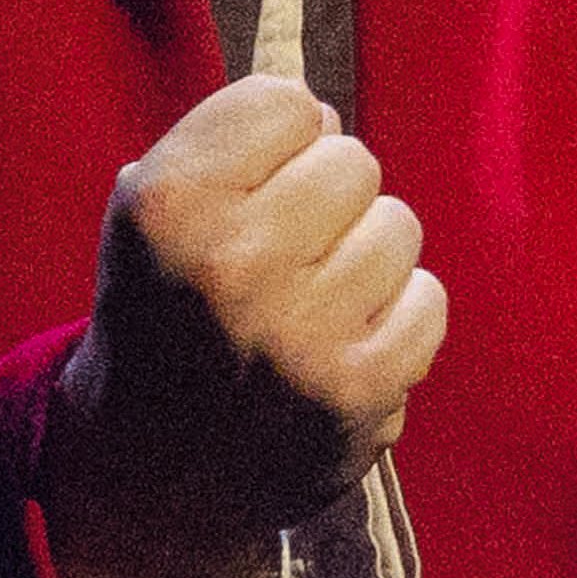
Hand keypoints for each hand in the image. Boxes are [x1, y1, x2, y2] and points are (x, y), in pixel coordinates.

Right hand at [41, 72, 445, 577]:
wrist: (148, 474)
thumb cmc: (166, 314)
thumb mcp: (152, 215)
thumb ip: (230, 144)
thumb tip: (327, 111)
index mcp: (168, 204)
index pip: (286, 103)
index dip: (277, 142)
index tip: (253, 186)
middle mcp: (231, 263)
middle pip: (351, 160)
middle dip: (325, 199)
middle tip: (284, 254)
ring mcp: (299, 332)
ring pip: (397, 225)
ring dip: (364, 257)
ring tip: (311, 303)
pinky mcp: (358, 390)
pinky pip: (428, 300)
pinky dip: (397, 318)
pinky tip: (344, 343)